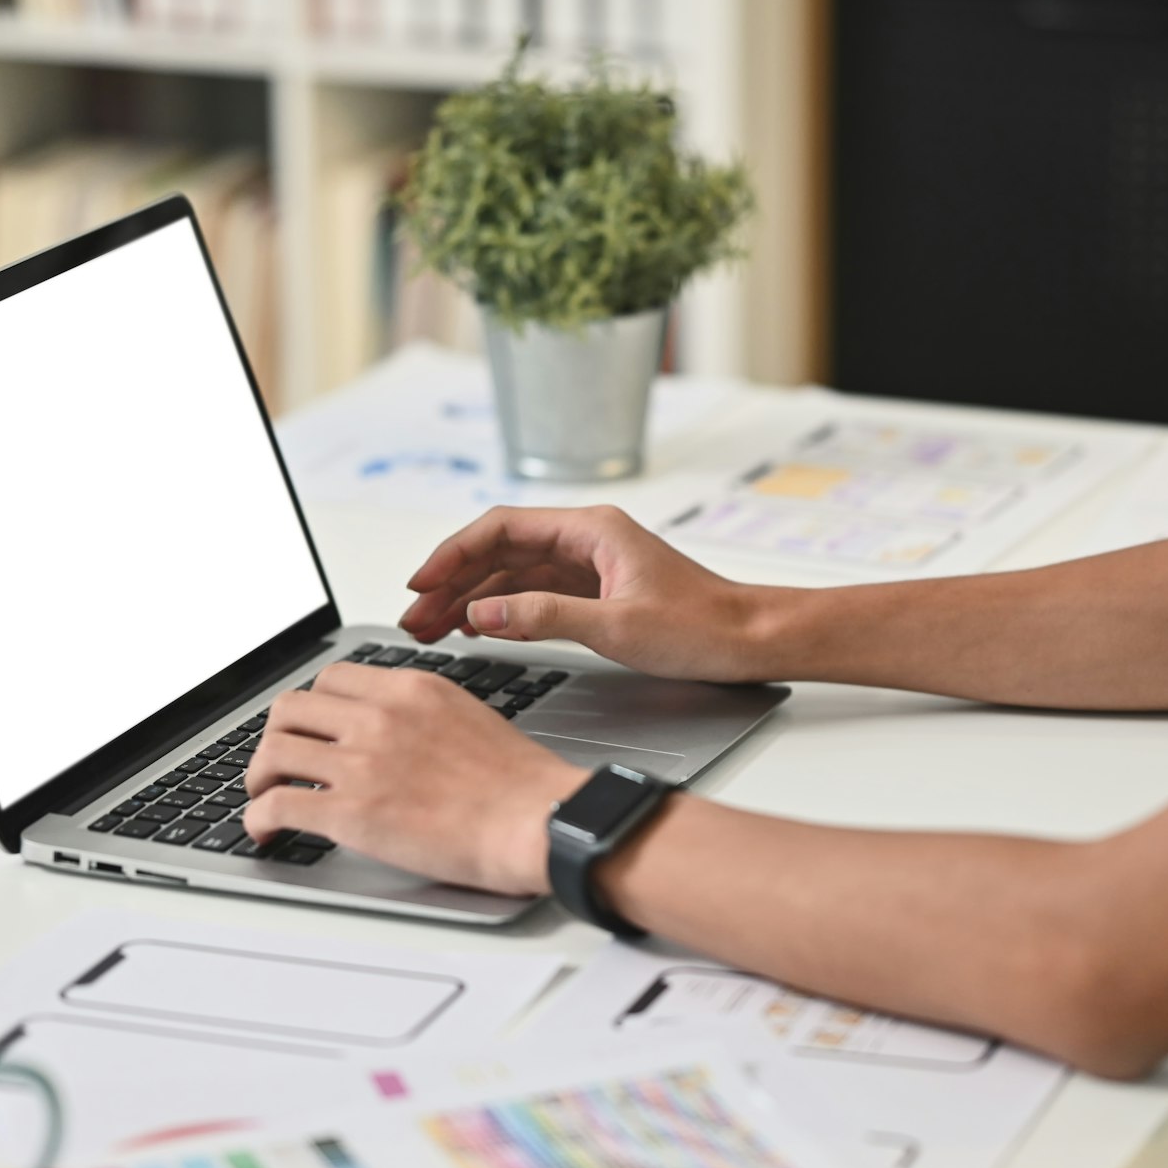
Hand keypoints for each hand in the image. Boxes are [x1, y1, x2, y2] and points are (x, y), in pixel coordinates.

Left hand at [242, 662, 587, 895]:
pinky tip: (264, 831)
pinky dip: (258, 819)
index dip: (311, 706)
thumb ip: (422, 716)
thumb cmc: (521, 785)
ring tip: (262, 796)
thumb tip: (397, 734)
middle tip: (278, 761)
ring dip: (258, 777)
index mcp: (410, 689)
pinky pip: (278, 806)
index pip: (332, 678)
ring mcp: (362, 763)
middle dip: (276, 737)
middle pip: (291, 708)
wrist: (538, 822)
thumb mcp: (470, 717)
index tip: (309, 728)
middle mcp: (379, 717)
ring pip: (273, 753)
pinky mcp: (352, 813)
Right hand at [398, 505, 780, 680]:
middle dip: (453, 582)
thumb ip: (545, 618)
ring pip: (514, 574)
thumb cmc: (703, 627)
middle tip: (414, 618)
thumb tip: (485, 612)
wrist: (753, 640)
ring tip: (432, 629)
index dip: (453, 554)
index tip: (421, 584)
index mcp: (592, 529)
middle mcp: (589, 539)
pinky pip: (535, 593)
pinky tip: (477, 627)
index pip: (502, 528)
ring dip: (472, 598)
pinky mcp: (599, 592)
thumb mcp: (618, 627)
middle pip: (501, 551)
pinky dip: (502, 609)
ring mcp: (593, 565)